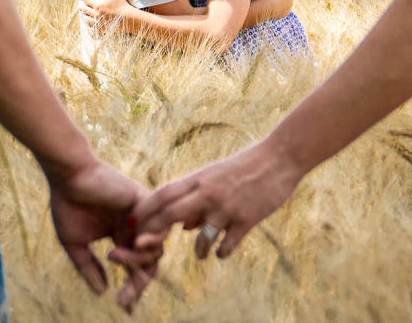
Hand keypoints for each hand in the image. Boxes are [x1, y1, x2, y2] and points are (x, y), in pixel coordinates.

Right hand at [48, 158, 162, 312]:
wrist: (68, 176)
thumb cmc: (68, 205)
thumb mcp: (76, 244)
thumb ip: (89, 268)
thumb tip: (102, 292)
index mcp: (121, 236)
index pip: (136, 267)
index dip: (132, 288)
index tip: (124, 307)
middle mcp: (136, 228)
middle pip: (150, 263)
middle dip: (138, 284)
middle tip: (124, 300)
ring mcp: (143, 216)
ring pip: (156, 250)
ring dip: (137, 260)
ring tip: (113, 255)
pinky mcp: (146, 201)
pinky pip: (160, 227)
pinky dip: (151, 240)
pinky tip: (132, 243)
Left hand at [78, 0, 130, 25]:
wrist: (128, 18)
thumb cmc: (121, 5)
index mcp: (98, 5)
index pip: (87, 1)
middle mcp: (96, 14)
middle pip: (85, 10)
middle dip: (81, 8)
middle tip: (78, 7)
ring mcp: (98, 22)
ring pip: (87, 20)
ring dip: (83, 17)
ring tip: (81, 15)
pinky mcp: (102, 28)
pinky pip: (92, 27)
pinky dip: (89, 25)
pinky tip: (88, 24)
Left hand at [130, 139, 303, 259]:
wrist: (280, 158)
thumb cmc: (246, 166)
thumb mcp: (217, 176)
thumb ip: (198, 198)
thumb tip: (183, 227)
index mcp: (200, 178)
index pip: (164, 193)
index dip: (144, 209)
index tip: (131, 222)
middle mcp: (209, 192)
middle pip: (171, 213)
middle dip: (154, 232)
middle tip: (145, 247)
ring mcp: (227, 207)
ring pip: (200, 238)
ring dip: (198, 251)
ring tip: (201, 254)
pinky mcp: (246, 220)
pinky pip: (226, 246)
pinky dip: (221, 253)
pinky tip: (222, 252)